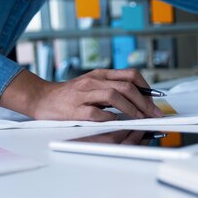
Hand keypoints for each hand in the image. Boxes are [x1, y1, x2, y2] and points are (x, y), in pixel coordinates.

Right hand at [0, 69, 163, 120]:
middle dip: (144, 101)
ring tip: (140, 119)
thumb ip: (113, 88)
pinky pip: (97, 113)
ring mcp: (84, 95)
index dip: (147, 88)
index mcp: (100, 75)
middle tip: (153, 114)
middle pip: (126, 86)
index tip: (155, 101)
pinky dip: (110, 118)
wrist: (42, 98)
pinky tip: (117, 123)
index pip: (131, 75)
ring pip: (114, 96)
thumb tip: (140, 99)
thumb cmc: (70, 95)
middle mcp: (93, 81)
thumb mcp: (93, 85)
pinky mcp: (75, 109)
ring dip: (131, 109)